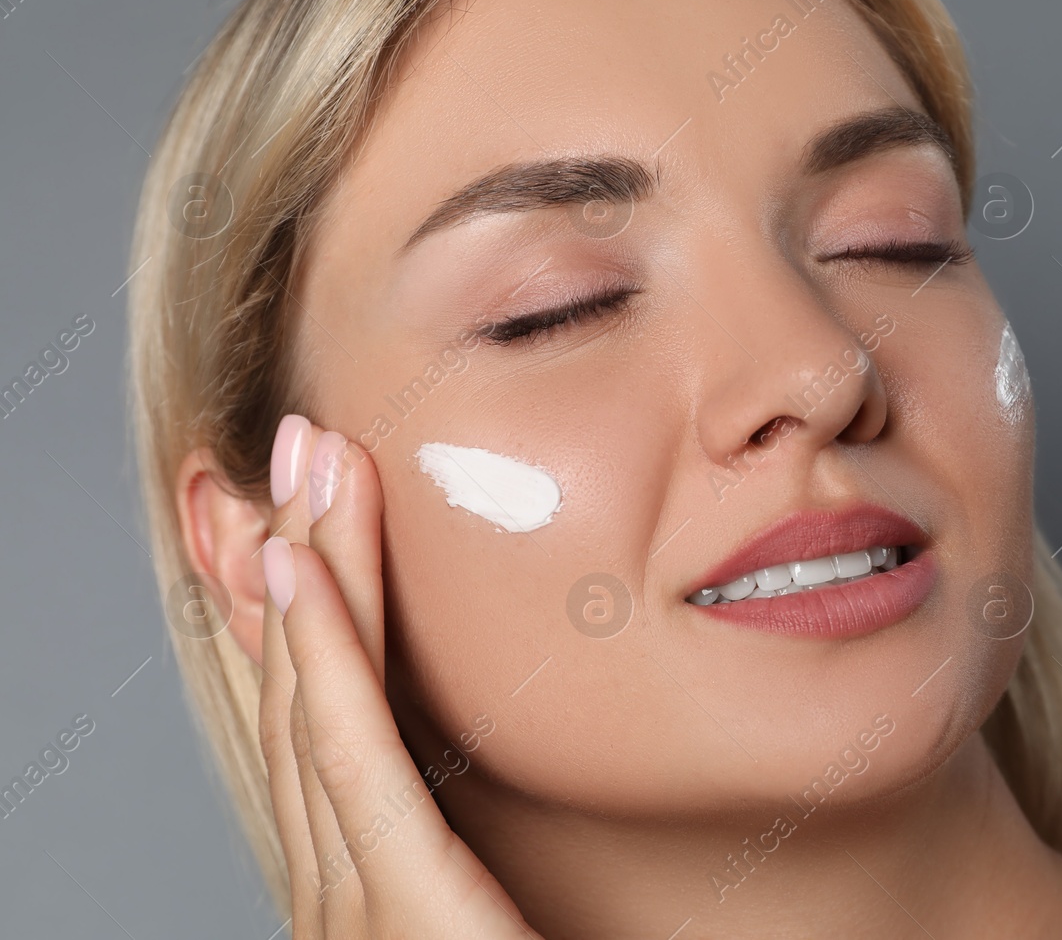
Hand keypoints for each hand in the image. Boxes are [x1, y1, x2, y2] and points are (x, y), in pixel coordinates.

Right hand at [258, 416, 537, 937]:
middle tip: (279, 450)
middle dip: (287, 564)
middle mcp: (343, 888)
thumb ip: (470, 851)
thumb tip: (475, 777)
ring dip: (302, 577)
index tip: (295, 510)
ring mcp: (355, 906)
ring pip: (315, 705)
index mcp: (374, 884)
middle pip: (301, 695)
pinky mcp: (403, 917)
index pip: (323, 720)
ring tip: (293, 471)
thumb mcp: (500, 913)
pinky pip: (353, 765)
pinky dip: (321, 661)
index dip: (300, 610)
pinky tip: (297, 574)